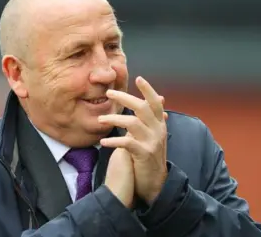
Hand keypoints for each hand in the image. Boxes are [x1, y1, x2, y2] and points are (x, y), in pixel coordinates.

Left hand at [99, 76, 167, 201]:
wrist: (155, 183)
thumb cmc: (149, 157)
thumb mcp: (153, 136)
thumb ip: (149, 120)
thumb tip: (152, 103)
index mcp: (160, 124)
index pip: (156, 103)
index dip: (148, 90)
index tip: (138, 78)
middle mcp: (158, 130)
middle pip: (142, 108)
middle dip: (125, 98)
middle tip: (108, 93)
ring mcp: (152, 142)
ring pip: (133, 123)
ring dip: (114, 118)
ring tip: (100, 120)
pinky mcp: (144, 154)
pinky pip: (127, 143)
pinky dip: (113, 141)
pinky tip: (103, 142)